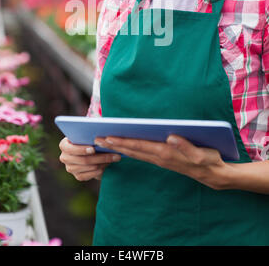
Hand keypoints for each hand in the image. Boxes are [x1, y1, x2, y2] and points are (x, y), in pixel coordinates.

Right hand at [59, 137, 120, 180]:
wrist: (93, 151)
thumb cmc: (90, 139)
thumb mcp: (89, 134)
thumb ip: (92, 132)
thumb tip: (103, 130)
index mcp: (64, 144)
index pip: (69, 148)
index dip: (81, 149)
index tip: (93, 149)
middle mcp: (64, 157)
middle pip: (82, 160)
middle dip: (100, 157)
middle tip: (114, 154)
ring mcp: (70, 168)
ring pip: (88, 167)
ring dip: (102, 163)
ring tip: (114, 158)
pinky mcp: (77, 176)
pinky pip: (87, 176)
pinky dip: (97, 171)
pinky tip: (106, 167)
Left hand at [94, 135, 229, 189]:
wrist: (213, 174)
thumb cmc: (207, 160)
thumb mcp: (200, 154)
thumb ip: (185, 146)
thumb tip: (170, 136)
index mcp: (165, 153)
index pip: (139, 146)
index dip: (122, 141)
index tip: (107, 137)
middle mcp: (160, 157)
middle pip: (133, 150)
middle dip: (114, 144)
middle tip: (97, 139)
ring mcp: (160, 159)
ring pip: (135, 153)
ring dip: (119, 147)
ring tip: (105, 142)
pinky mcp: (163, 159)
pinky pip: (142, 155)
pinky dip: (130, 150)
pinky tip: (124, 147)